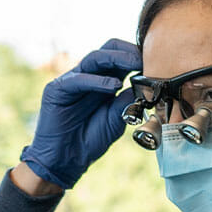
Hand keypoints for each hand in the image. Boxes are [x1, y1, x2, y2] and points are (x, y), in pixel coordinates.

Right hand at [20, 39, 140, 188]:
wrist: (67, 161)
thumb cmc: (90, 141)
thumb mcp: (117, 119)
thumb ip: (128, 101)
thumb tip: (144, 84)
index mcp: (103, 82)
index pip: (120, 58)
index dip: (136, 57)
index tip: (155, 62)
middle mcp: (88, 77)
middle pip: (107, 50)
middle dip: (128, 52)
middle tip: (145, 58)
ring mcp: (72, 81)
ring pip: (94, 58)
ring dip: (116, 59)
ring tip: (134, 64)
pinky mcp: (57, 89)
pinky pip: (78, 79)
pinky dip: (97, 81)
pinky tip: (114, 86)